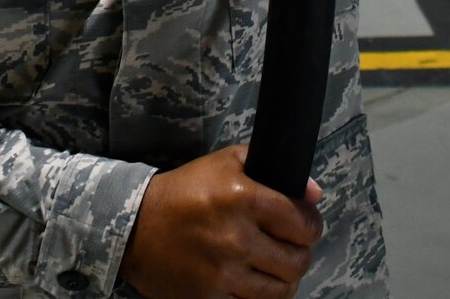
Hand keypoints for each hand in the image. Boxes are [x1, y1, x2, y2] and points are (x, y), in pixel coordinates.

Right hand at [120, 144, 323, 298]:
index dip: (311, 225)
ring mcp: (222, 273)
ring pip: (281, 291)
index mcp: (243, 198)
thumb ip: (272, 168)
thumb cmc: (186, 190)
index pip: (304, 224)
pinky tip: (251, 280)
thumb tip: (314, 193)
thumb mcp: (226, 163)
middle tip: (290, 247)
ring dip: (283, 279)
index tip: (305, 224)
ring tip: (273, 266)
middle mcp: (236, 238)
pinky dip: (257, 296)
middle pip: (298, 262)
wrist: (135, 225)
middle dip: (300, 253)